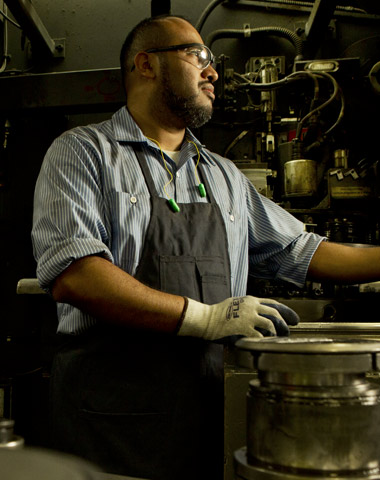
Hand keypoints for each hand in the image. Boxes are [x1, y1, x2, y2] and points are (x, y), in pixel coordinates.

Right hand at [178, 296, 298, 339]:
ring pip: (270, 324)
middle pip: (275, 313)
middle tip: (289, 330)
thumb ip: (249, 307)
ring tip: (277, 338)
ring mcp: (248, 317)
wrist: (206, 318)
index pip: (273, 304)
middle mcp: (251, 306)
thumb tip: (259, 314)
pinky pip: (260, 336)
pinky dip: (265, 341)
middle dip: (284, 323)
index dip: (286, 311)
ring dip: (276, 332)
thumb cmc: (218, 313)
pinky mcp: (244, 328)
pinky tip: (266, 344)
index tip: (293, 318)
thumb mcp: (236, 304)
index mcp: (250, 300)